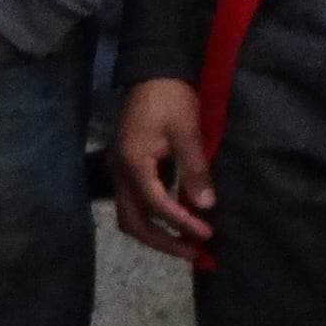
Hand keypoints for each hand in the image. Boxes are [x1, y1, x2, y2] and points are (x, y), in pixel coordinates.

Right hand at [110, 77, 213, 257]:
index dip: (183, 222)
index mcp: (133, 165)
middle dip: (165, 242)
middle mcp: (118, 174)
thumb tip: (206, 205)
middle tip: (195, 255)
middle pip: (135, 223)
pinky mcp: (125, 167)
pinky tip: (175, 220)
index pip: (157, 205)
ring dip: (156, 235)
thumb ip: (195, 169)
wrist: (152, 70)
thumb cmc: (170, 97)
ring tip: (184, 245)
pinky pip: (134, 203)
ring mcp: (118, 171)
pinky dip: (153, 218)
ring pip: (130, 217)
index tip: (208, 235)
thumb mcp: (188, 130)